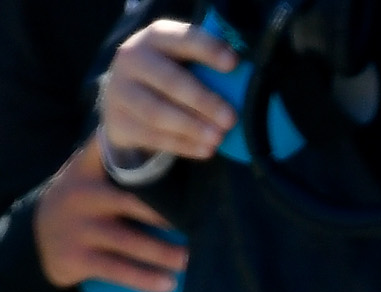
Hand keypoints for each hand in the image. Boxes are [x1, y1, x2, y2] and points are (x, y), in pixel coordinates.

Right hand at [31, 142, 184, 291]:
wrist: (36, 239)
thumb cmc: (81, 203)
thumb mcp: (88, 174)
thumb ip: (116, 157)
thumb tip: (170, 144)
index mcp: (88, 170)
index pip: (115, 152)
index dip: (146, 151)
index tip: (186, 156)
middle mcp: (83, 195)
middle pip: (135, 203)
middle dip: (170, 216)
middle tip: (204, 224)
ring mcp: (80, 228)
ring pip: (131, 242)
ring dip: (165, 253)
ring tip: (191, 259)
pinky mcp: (78, 258)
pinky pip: (118, 270)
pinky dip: (145, 279)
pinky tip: (169, 285)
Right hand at [100, 20, 236, 165]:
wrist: (124, 102)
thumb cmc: (170, 79)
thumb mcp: (184, 63)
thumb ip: (209, 70)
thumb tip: (249, 89)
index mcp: (156, 38)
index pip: (182, 39)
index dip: (207, 49)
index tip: (234, 63)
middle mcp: (133, 58)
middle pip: (170, 80)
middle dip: (203, 101)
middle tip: (231, 118)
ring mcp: (121, 90)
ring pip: (158, 112)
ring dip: (192, 127)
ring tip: (218, 138)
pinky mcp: (118, 120)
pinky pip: (152, 136)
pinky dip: (182, 145)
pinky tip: (206, 150)